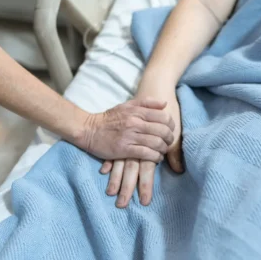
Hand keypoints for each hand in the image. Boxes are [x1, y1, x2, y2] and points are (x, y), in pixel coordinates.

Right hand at [100, 93, 182, 207]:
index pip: (163, 117)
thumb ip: (146, 103)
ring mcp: (130, 136)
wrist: (89, 130)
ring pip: (156, 143)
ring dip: (163, 149)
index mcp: (136, 111)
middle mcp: (135, 123)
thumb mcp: (127, 105)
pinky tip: (156, 158)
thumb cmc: (109, 118)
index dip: (171, 125)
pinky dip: (155, 157)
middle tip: (169, 142)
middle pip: (162, 131)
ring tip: (163, 150)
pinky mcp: (124, 149)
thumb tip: (165, 103)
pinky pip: (146, 154)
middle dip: (169, 138)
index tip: (171, 130)